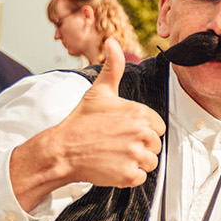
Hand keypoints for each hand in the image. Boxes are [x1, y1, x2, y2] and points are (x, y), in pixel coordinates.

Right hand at [13, 41, 165, 208]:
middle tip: (116, 143)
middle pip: (155, 145)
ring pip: (150, 162)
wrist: (62, 149)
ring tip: (114, 154)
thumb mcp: (100, 91)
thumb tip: (112, 42)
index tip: (124, 130)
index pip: (158, 127)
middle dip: (139, 146)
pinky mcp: (129, 175)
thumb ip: (113, 67)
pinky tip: (112, 166)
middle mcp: (142, 133)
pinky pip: (141, 178)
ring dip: (135, 162)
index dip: (142, 130)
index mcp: (141, 113)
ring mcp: (135, 155)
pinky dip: (128, 176)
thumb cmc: (81, 121)